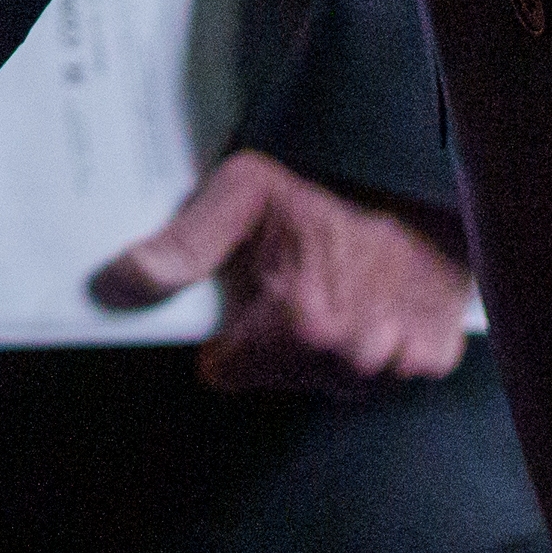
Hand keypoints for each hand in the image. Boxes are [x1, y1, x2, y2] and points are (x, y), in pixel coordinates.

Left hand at [95, 151, 478, 391]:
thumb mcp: (244, 194)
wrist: (424, 173)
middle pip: (278, 376)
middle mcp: (348, 354)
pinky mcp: (430, 360)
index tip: (245, 300)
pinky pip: (385, 376)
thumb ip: (182, 244)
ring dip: (325, 348)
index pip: (228, 371)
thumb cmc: (336, 181)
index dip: (227, 336)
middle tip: (295, 281)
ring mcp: (394, 363)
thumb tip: (121, 282)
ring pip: (329, 379)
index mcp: (297, 323)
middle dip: (275, 338)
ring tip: (336, 287)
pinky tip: (375, 301)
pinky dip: (378, 346)